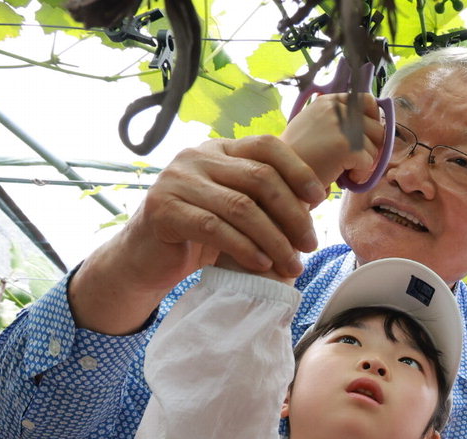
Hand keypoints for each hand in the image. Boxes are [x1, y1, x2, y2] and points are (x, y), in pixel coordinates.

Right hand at [72, 136, 329, 329]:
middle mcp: (196, 156)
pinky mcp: (163, 209)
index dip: (298, 170)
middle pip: (260, 178)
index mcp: (218, 149)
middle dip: (293, 214)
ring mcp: (176, 180)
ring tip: (293, 264)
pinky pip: (215, 228)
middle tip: (310, 244)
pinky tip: (263, 265)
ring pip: (241, 207)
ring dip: (275, 239)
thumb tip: (316, 198)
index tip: (319, 199)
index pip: (266, 146)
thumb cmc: (200, 234)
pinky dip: (245, 248)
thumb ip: (261, 195)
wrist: (147, 258)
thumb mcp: (233, 206)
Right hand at [282, 92, 387, 189]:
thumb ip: (338, 121)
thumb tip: (372, 125)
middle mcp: (337, 108)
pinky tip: (342, 178)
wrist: (280, 174)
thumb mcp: (314, 126)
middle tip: (352, 160)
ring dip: (363, 163)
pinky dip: (359, 175)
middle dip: (371, 147)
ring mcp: (343, 126)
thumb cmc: (297, 156)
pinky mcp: (347, 146)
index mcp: (329, 101)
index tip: (364, 138)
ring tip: (341, 169)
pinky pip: (369, 164)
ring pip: (375, 148)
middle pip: (377, 128)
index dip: (372, 122)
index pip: (368, 102)